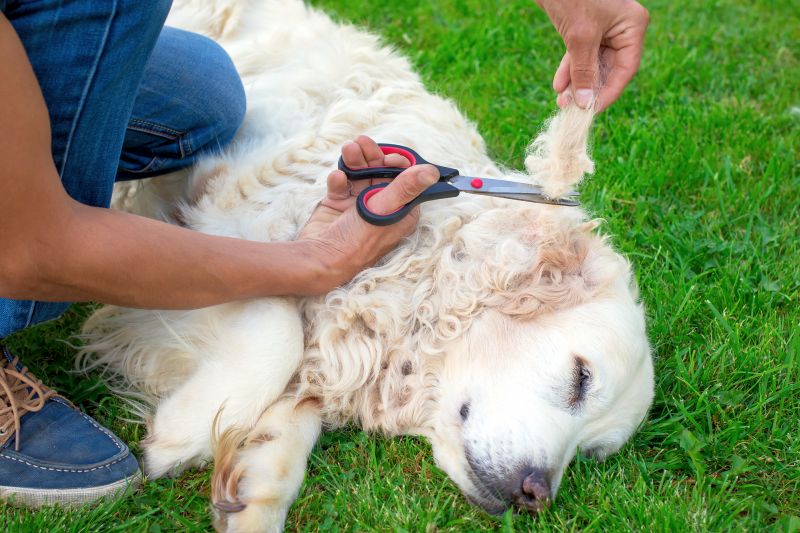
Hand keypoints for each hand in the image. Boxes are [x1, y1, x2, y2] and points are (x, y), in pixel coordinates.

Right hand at [298, 135, 438, 291]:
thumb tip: (432, 172)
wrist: (321, 258)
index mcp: (400, 211)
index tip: (389, 158)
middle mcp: (381, 207)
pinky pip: (341, 184)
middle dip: (371, 156)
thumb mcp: (385, 209)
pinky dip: (339, 178)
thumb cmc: (358, 241)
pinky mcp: (338, 204)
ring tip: (348, 149)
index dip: (397, 165)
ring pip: (359, 174)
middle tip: (361, 142)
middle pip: (379, 172)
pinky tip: (337, 178)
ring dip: (354, 160)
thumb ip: (406, 187)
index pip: (404, 180)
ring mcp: (357, 205)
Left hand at [536, 0, 649, 111]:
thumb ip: (584, 71)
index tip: (592, 109)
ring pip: (592, 64)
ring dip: (577, 83)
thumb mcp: (580, 37)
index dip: (609, 91)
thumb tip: (586, 103)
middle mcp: (622, 28)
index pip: (626, 68)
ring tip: (561, 100)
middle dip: (588, 89)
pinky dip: (570, 69)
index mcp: (632, 26)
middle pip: (608, 68)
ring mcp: (603, 29)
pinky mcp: (584, 29)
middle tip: (570, 107)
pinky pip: (580, 55)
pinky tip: (559, 85)